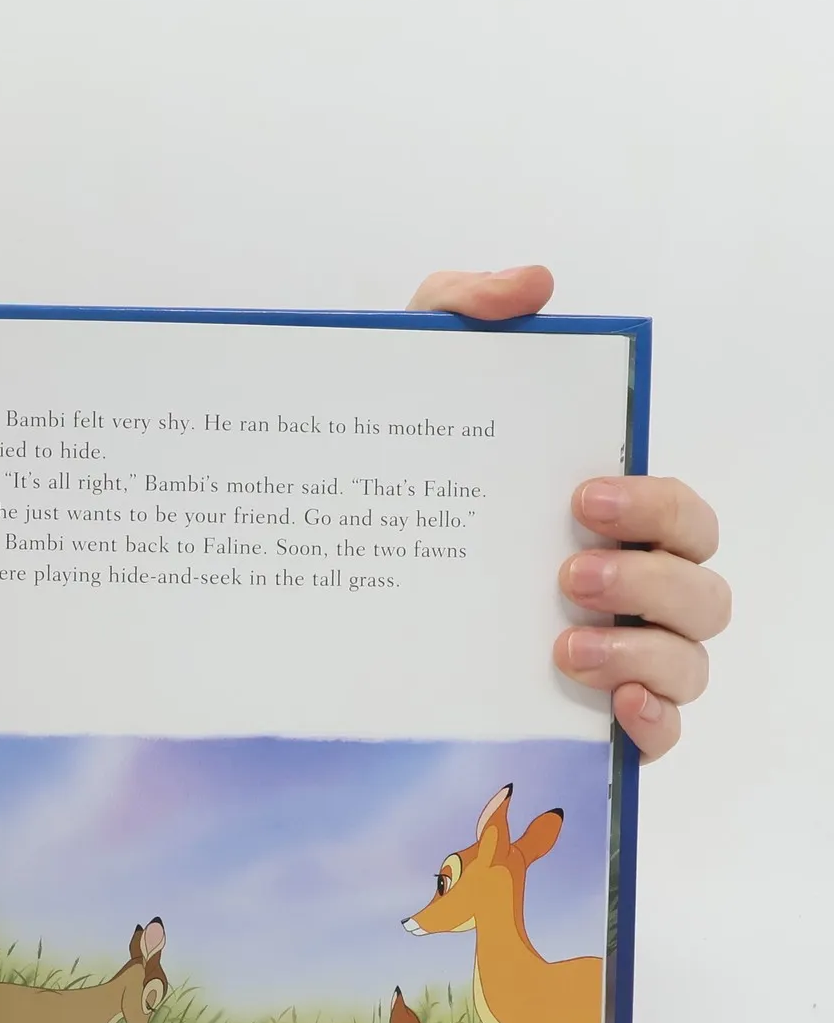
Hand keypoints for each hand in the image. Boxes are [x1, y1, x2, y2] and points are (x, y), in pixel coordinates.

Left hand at [409, 266, 728, 759]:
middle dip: (648, 579)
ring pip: (691, 662)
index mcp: (609, 522)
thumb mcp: (410, 381)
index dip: (654, 503)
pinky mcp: (589, 727)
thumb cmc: (393, 479)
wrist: (320, 578)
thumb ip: (462, 313)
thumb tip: (534, 285)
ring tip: (565, 649)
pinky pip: (660, 737)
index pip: (681, 512)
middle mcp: (629, 593)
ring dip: (645, 653)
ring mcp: (617, 661)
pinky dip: (654, 723)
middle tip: (565, 574)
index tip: (579, 496)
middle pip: (701, 589)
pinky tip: (611, 707)